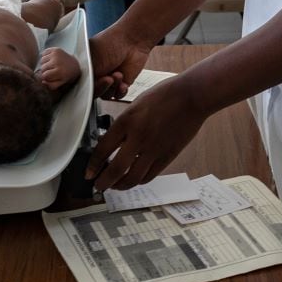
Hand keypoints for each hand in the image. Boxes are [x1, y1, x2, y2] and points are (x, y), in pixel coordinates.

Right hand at [35, 47, 80, 90]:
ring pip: (42, 60)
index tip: (46, 77)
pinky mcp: (55, 49)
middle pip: (42, 68)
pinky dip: (44, 57)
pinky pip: (43, 53)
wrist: (75, 64)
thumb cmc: (67, 75)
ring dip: (44, 64)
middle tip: (49, 71)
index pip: (44, 75)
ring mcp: (56, 54)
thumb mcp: (61, 83)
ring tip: (50, 65)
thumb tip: (43, 81)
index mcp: (59, 71)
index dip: (44, 77)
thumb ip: (51, 85)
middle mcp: (57, 61)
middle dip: (44, 71)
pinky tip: (50, 60)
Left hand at [86, 77, 209, 189]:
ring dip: (121, 186)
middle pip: (115, 170)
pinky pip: (150, 175)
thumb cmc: (165, 94)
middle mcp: (138, 137)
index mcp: (127, 121)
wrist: (192, 95)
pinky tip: (135, 179)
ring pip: (133, 178)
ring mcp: (154, 149)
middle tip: (99, 186)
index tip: (89, 173)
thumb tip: (114, 142)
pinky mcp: (168, 155)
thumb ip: (125, 123)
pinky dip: (139, 180)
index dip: (92, 166)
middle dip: (103, 182)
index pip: (102, 150)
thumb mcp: (137, 104)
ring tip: (116, 186)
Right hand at [89, 26, 151, 98]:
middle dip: (101, 87)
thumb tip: (82, 87)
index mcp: (85, 67)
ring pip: (106, 94)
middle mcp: (96, 74)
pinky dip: (120, 91)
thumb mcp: (93, 58)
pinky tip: (123, 84)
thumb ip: (86, 75)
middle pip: (93, 91)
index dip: (86, 86)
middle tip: (107, 79)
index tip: (93, 81)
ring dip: (112, 87)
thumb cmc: (111, 43)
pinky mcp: (121, 83)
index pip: (81, 83)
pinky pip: (118, 95)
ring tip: (118, 75)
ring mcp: (108, 79)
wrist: (133, 40)